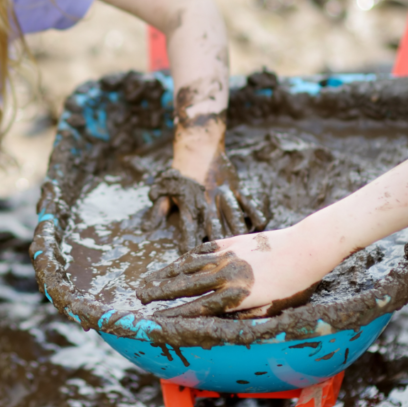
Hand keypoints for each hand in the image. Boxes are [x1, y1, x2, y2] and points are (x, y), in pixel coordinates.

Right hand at [136, 227, 320, 316]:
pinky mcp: (229, 242)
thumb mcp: (272, 310)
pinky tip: (173, 264)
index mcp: (237, 297)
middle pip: (184, 285)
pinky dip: (183, 258)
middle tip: (139, 296)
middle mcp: (226, 276)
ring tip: (147, 280)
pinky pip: (199, 251)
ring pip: (187, 266)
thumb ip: (245, 316)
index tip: (156, 318)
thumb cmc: (294, 285)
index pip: (197, 308)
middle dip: (160, 292)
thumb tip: (222, 325)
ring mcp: (225, 256)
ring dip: (164, 274)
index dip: (174, 313)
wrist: (306, 248)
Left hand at [147, 152, 265, 251]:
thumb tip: (147, 228)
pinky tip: (260, 226)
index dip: (188, 244)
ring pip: (234, 216)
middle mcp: (207, 201)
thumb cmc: (179, 171)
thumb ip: (159, 209)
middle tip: (224, 260)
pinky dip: (255, 213)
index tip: (190, 259)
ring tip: (243, 247)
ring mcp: (223, 194)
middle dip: (218, 243)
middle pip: (214, 226)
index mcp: (189, 204)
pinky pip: (248, 202)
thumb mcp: (164, 189)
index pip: (188, 229)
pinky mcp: (235, 188)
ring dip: (238, 231)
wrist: (198, 146)